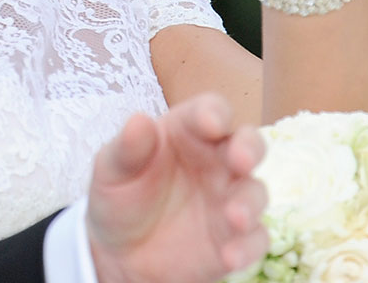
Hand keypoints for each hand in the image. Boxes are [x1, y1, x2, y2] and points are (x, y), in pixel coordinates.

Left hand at [86, 94, 267, 282]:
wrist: (121, 253)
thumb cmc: (121, 197)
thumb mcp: (112, 171)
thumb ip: (126, 148)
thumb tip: (139, 121)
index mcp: (187, 133)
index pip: (209, 111)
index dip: (214, 113)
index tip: (210, 123)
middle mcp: (217, 161)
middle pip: (248, 144)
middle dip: (249, 148)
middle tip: (241, 160)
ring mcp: (230, 199)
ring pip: (255, 192)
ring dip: (249, 203)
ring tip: (235, 218)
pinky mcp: (236, 237)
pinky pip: (254, 240)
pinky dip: (247, 247)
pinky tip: (230, 256)